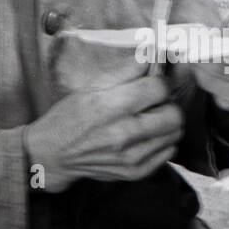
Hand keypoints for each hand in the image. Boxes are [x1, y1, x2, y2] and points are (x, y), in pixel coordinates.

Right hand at [25, 76, 183, 192]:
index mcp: (111, 105)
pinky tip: (146, 136)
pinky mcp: (134, 172)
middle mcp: (123, 133)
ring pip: (175, 134)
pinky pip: (168, 153)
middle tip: (155, 103)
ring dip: (167, 123)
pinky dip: (162, 142)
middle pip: (174, 114)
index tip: (153, 84)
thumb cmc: (71, 117)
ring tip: (150, 119)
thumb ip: (125, 70)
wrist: (53, 154)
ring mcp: (131, 157)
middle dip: (168, 104)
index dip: (159, 82)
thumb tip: (150, 55)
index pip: (159, 88)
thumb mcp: (91, 86)